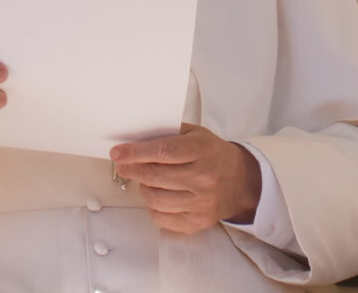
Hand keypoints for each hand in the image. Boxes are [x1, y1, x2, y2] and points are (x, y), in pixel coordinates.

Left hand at [109, 123, 260, 233]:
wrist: (241, 182)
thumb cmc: (212, 154)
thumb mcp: (196, 134)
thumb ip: (169, 134)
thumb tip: (135, 138)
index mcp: (202, 151)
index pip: (162, 152)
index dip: (136, 152)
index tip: (117, 152)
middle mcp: (203, 179)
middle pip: (155, 176)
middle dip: (132, 169)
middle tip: (123, 164)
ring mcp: (201, 203)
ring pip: (156, 199)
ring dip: (142, 187)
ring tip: (143, 179)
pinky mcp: (198, 222)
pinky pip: (163, 218)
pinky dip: (152, 206)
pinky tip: (156, 195)